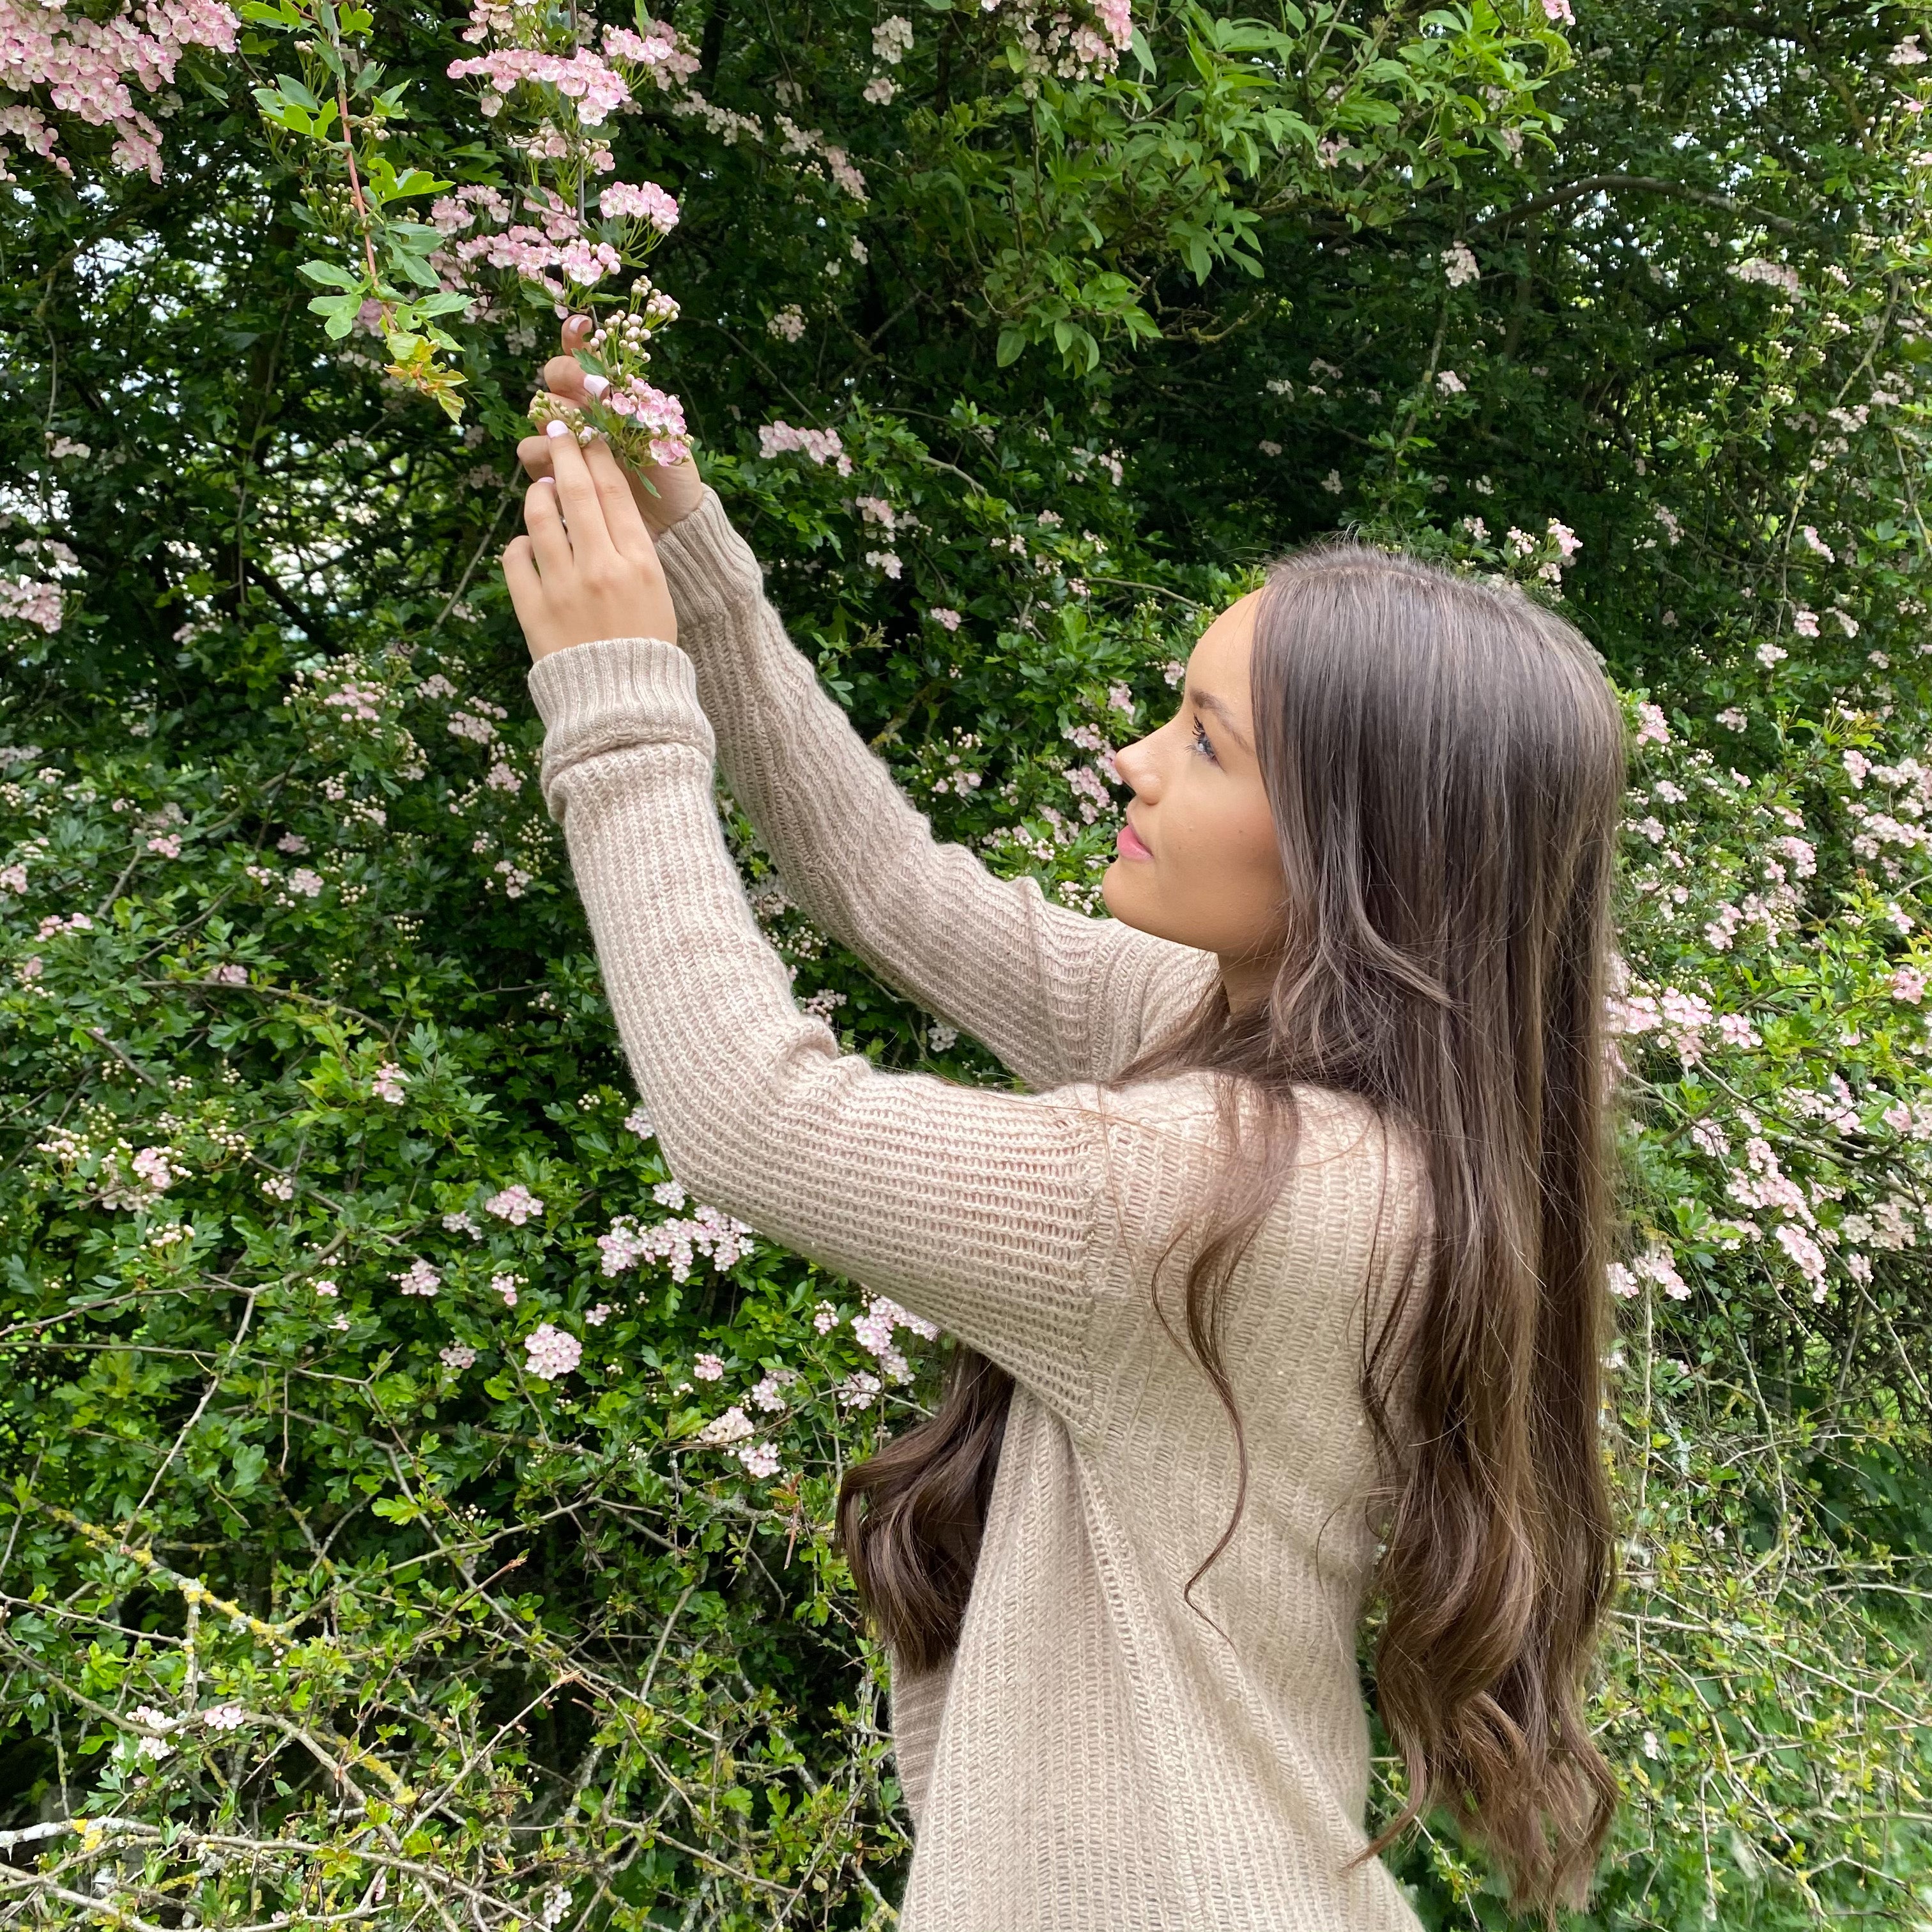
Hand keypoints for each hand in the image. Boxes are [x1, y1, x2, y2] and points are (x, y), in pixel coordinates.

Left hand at [503, 427, 677, 662]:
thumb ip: (634, 554)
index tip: (589, 434)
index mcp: (639, 564)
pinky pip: (515, 560)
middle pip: (577, 492)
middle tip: (556, 431)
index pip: (616, 492)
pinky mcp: (532, 610)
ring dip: (537, 495)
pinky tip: (526, 544)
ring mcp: (563, 588)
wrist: (622, 708)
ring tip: (539, 488)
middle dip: (564, 454)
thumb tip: (605, 513)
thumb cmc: (646, 652)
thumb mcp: (657, 597)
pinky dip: (518, 545)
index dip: (599, 455)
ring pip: (540, 519)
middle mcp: (600, 568)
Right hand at [516, 315, 706, 535]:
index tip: (583, 326)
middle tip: (594, 390)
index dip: (576, 335)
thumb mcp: (667, 437)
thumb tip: (617, 386)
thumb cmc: (671, 474)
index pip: (582, 352)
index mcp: (607, 393)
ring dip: (555, 418)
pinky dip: (544, 455)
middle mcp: (581, 410)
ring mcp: (565, 440)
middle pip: (554, 376)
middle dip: (569, 376)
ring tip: (581, 435)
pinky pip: (531, 452)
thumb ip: (642, 409)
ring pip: (538, 414)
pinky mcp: (554, 472)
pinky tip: (565, 465)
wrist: (670, 521)